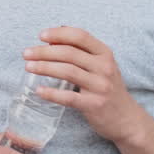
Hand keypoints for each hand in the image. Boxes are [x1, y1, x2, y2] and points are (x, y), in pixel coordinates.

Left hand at [24, 26, 149, 144]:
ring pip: (67, 71)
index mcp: (105, 54)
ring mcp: (100, 86)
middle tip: (26, 54)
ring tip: (28, 67)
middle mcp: (104, 68)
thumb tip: (56, 35)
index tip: (40, 36)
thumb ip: (82, 51)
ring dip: (44, 68)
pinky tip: (39, 90)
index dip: (59, 33)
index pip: (80, 36)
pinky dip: (52, 93)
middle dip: (44, 51)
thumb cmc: (108, 88)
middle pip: (69, 53)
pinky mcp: (94, 105)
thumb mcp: (102, 66)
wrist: (127, 119)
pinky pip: (69, 98)